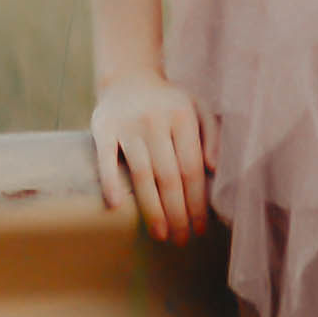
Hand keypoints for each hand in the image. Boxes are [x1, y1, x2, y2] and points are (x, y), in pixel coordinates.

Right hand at [90, 69, 217, 244]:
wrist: (128, 76)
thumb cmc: (169, 101)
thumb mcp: (197, 106)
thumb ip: (212, 135)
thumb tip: (214, 170)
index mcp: (182, 117)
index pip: (192, 168)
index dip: (197, 201)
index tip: (200, 228)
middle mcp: (156, 121)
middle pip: (169, 177)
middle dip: (178, 212)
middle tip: (182, 239)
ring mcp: (128, 125)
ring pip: (142, 174)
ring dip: (152, 209)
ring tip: (161, 234)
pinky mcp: (103, 128)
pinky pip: (106, 160)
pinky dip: (110, 182)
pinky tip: (116, 206)